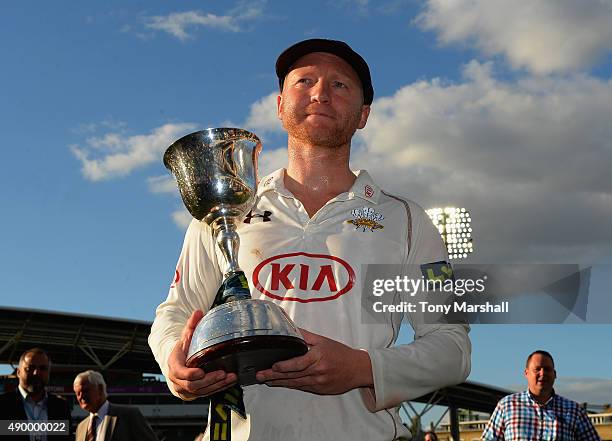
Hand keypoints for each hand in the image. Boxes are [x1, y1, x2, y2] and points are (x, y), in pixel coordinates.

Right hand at [167, 310, 237, 399]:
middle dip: (209, 380)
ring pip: (201, 391)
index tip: (201, 371)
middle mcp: (178, 380)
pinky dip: (218, 388)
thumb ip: (191, 325)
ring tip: (230, 377)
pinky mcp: (194, 394)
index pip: (180, 372)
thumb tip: (198, 312)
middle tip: (222, 374)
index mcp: (174, 366)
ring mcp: (186, 389)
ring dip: (216, 385)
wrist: (177, 365)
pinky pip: (207, 393)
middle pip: (193, 385)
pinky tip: (229, 382)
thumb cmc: (182, 351)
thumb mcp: (185, 337)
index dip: (190, 374)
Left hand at [255, 328, 372, 394]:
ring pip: (295, 383)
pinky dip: (290, 385)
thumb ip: (306, 336)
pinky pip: (302, 387)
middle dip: (274, 376)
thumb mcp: (324, 341)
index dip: (283, 366)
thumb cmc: (341, 353)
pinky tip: (281, 384)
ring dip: (279, 382)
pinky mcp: (319, 390)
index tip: (272, 366)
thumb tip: (291, 329)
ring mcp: (318, 383)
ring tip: (266, 381)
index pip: (297, 363)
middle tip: (260, 375)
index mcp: (318, 357)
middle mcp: (317, 372)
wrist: (358, 369)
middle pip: (292, 375)